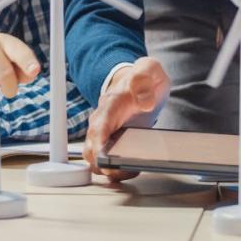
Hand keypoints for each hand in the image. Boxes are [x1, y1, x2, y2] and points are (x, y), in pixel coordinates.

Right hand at [83, 57, 168, 180]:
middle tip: (125, 170)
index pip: (98, 127)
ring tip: (130, 171)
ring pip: (94, 158)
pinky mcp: (112, 142)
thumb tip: (143, 101)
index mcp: (111, 103)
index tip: (105, 159)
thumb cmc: (144, 78)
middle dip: (102, 164)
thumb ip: (144, 78)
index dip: (99, 146)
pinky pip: (104, 160)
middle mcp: (103, 120)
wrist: (140, 81)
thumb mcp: (149, 69)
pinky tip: (130, 170)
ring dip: (107, 170)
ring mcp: (105, 132)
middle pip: (90, 148)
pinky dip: (113, 169)